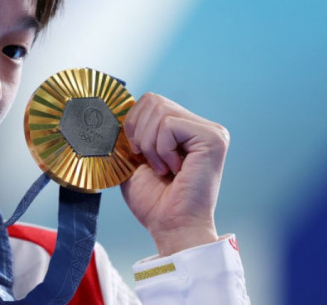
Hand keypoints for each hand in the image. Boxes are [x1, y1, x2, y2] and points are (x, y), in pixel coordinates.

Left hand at [120, 93, 228, 255]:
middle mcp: (201, 126)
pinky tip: (174, 169)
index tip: (138, 154)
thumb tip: (113, 108)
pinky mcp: (213, 139)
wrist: (170, 227)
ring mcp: (211, 131)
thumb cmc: (153, 200)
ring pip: (160, 111)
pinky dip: (162, 149)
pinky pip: (169, 125)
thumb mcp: (132, 158)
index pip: (150, 101)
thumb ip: (130, 131)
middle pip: (153, 100)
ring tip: (163, 168)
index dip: (132, 124)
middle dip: (139, 133)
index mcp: (184, 128)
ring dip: (150, 145)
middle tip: (150, 162)